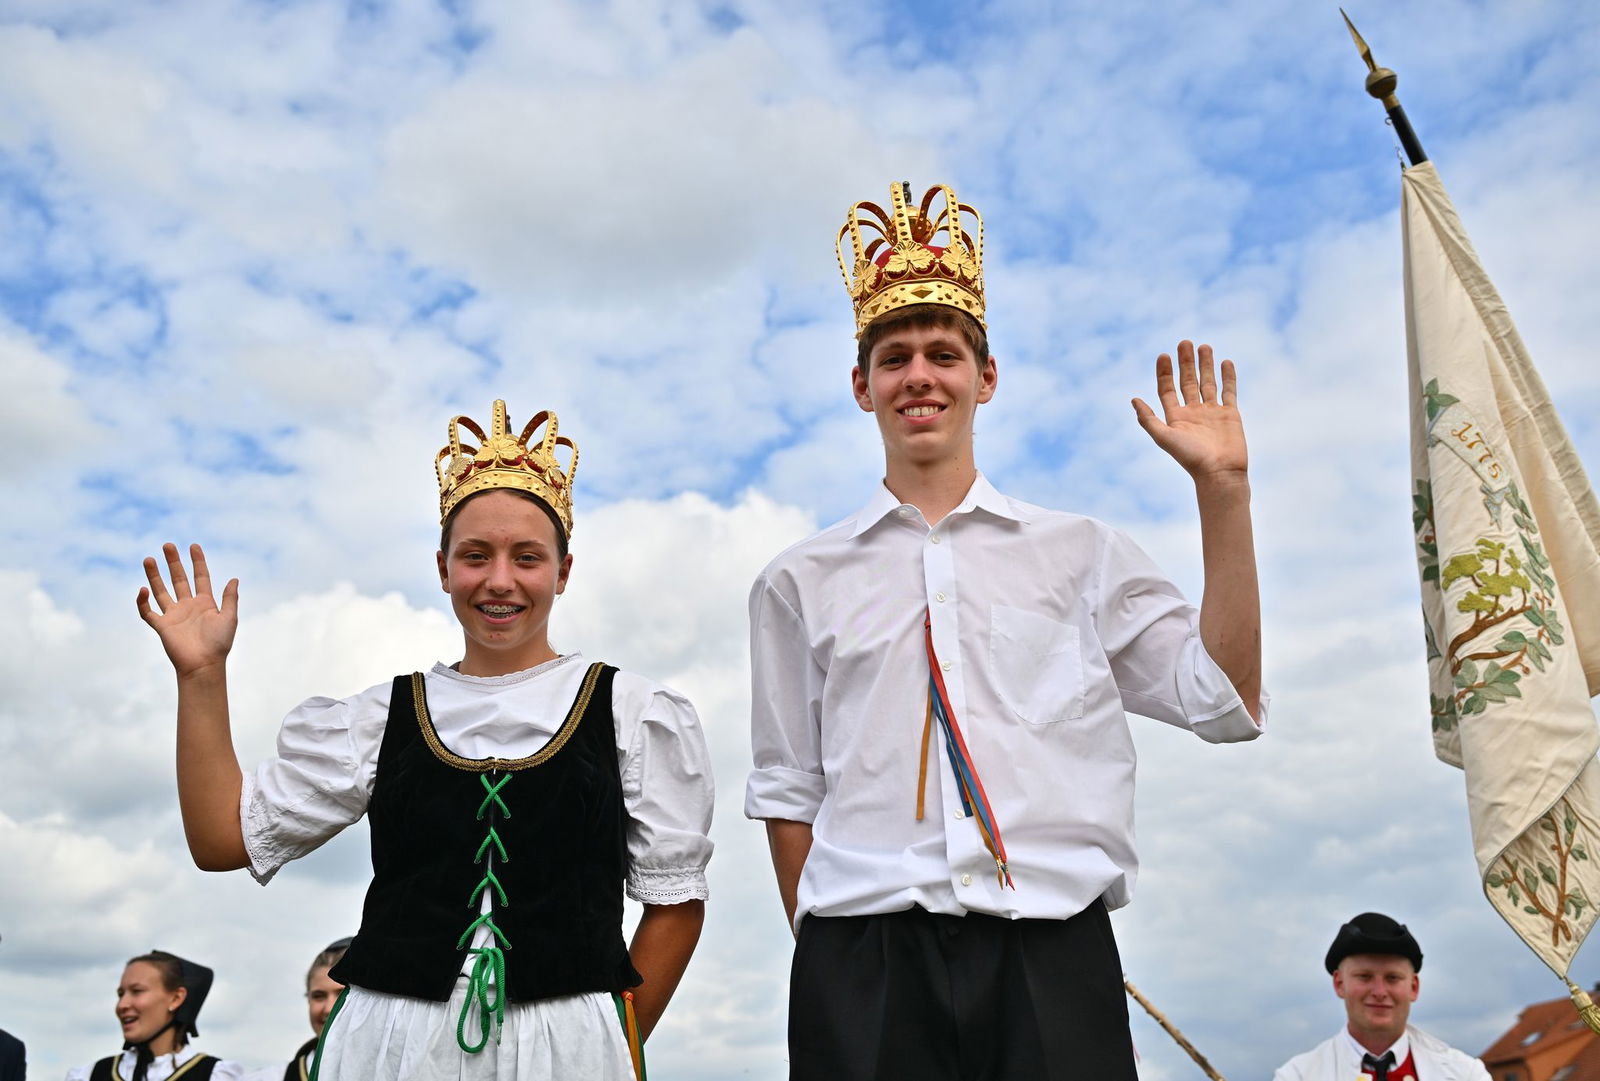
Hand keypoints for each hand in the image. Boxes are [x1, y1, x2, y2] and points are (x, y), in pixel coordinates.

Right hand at [137, 543, 238, 677]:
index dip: (198, 561)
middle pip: (179, 579)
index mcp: (205, 603)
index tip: (193, 546)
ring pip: (161, 591)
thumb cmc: (219, 644)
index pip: (200, 577)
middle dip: (173, 562)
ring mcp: (174, 615)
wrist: (204, 665)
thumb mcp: (229, 618)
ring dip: (154, 576)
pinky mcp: (161, 626)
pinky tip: (142, 590)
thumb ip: (230, 598)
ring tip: (148, 559)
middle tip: (167, 545)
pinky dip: (142, 602)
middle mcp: (188, 606)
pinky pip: (147, 612)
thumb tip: (234, 578)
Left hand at [1131, 340, 1247, 480]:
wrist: (1219, 473)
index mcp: (1175, 418)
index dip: (1164, 373)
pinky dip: (1228, 377)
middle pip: (1187, 382)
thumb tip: (1133, 399)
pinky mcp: (1230, 415)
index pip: (1167, 390)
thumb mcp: (1163, 437)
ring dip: (1205, 365)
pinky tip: (1225, 362)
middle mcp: (1192, 413)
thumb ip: (1148, 419)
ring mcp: (1212, 413)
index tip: (1164, 355)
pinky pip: (1229, 391)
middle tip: (1185, 342)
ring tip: (1204, 346)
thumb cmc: (1190, 458)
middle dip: (1186, 363)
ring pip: (1208, 383)